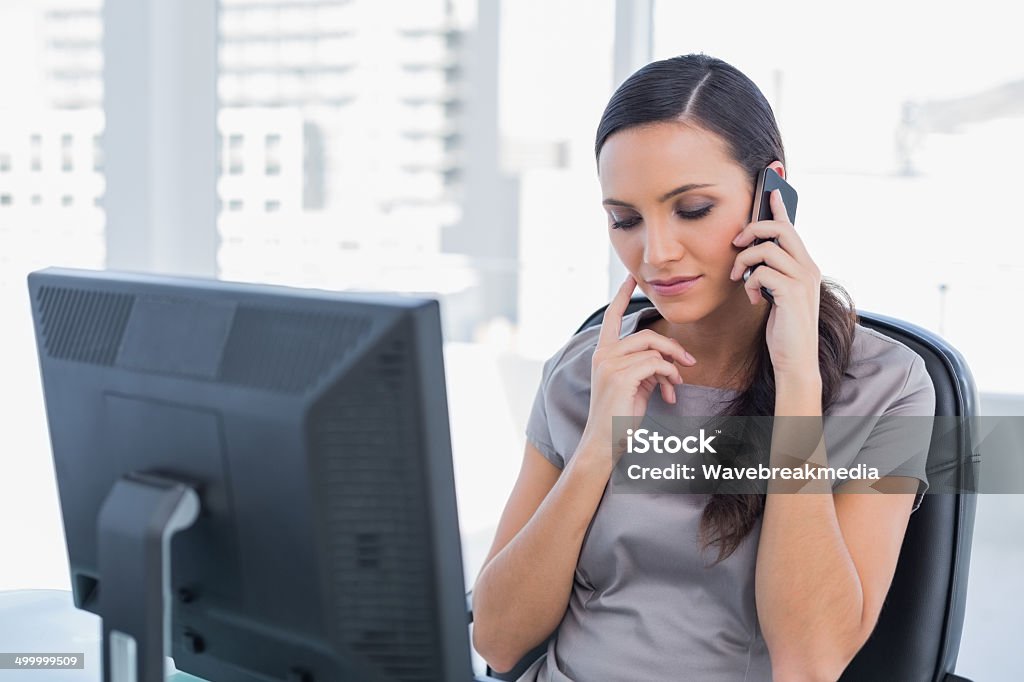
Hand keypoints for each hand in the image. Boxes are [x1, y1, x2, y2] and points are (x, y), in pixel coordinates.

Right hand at [577, 274, 697, 463]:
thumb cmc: (618, 417)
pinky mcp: (621, 376)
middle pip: (646, 335)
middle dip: (672, 347)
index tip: (631, 278)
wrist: (604, 442)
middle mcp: (603, 354)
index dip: (621, 296)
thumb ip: (644, 367)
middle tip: (690, 362)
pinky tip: (669, 394)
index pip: (611, 318)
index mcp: (602, 354)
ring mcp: (610, 364)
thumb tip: (669, 363)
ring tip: (677, 384)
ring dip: (673, 365)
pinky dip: (670, 376)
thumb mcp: (633, 386)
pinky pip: (657, 364)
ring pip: (653, 348)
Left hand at [729, 188, 821, 378]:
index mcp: (805, 266)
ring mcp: (803, 280)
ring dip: (744, 261)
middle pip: (780, 229)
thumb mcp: (777, 295)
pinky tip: (751, 299)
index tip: (771, 192)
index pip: (792, 229)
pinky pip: (762, 272)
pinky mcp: (792, 293)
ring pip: (766, 249)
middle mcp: (808, 268)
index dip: (780, 208)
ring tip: (739, 278)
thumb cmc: (784, 329)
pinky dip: (750, 283)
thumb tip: (754, 258)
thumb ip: (772, 274)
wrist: (795, 360)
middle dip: (753, 229)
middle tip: (736, 243)